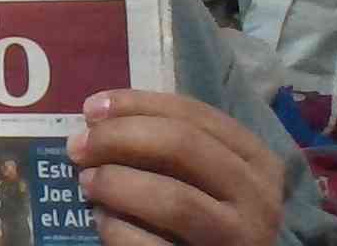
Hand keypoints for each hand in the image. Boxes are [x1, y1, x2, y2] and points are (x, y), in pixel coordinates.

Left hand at [66, 90, 282, 244]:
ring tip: (87, 182)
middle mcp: (258, 197)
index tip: (91, 108)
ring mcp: (239, 239)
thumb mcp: (204, 171)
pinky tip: (102, 220)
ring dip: (116, 183)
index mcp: (257, 159)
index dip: (136, 104)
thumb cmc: (209, 211)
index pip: (194, 114)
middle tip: (78, 146)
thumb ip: (167, 143)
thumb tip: (99, 118)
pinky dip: (117, 228)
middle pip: (182, 146)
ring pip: (173, 200)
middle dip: (119, 138)